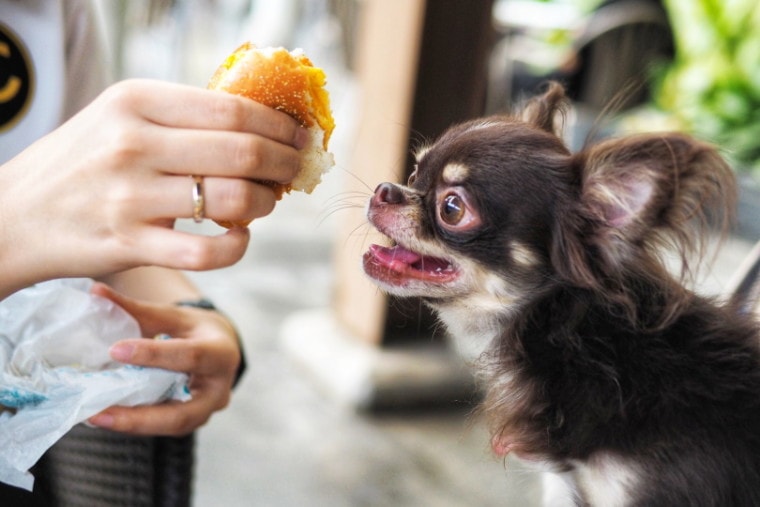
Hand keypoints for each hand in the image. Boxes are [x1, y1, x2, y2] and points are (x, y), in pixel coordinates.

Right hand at [0, 79, 306, 298]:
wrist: (16, 215)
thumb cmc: (82, 163)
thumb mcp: (120, 118)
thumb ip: (182, 117)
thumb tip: (260, 126)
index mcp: (136, 101)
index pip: (232, 109)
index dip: (278, 124)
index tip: (298, 135)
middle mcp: (133, 143)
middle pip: (242, 150)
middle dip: (284, 162)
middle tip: (294, 169)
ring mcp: (131, 196)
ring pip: (233, 199)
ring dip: (265, 203)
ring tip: (264, 202)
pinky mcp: (130, 244)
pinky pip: (209, 251)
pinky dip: (238, 246)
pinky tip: (239, 236)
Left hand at [87, 282, 241, 435]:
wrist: (220, 348)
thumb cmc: (194, 328)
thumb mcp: (171, 315)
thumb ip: (136, 308)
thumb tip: (95, 290)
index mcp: (221, 352)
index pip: (188, 356)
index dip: (153, 355)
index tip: (115, 349)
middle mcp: (220, 388)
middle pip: (181, 411)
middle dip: (138, 416)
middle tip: (98, 413)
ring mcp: (209, 410)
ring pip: (172, 426)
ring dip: (133, 425)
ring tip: (95, 418)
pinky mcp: (194, 421)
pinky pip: (165, 428)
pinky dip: (136, 424)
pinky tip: (107, 417)